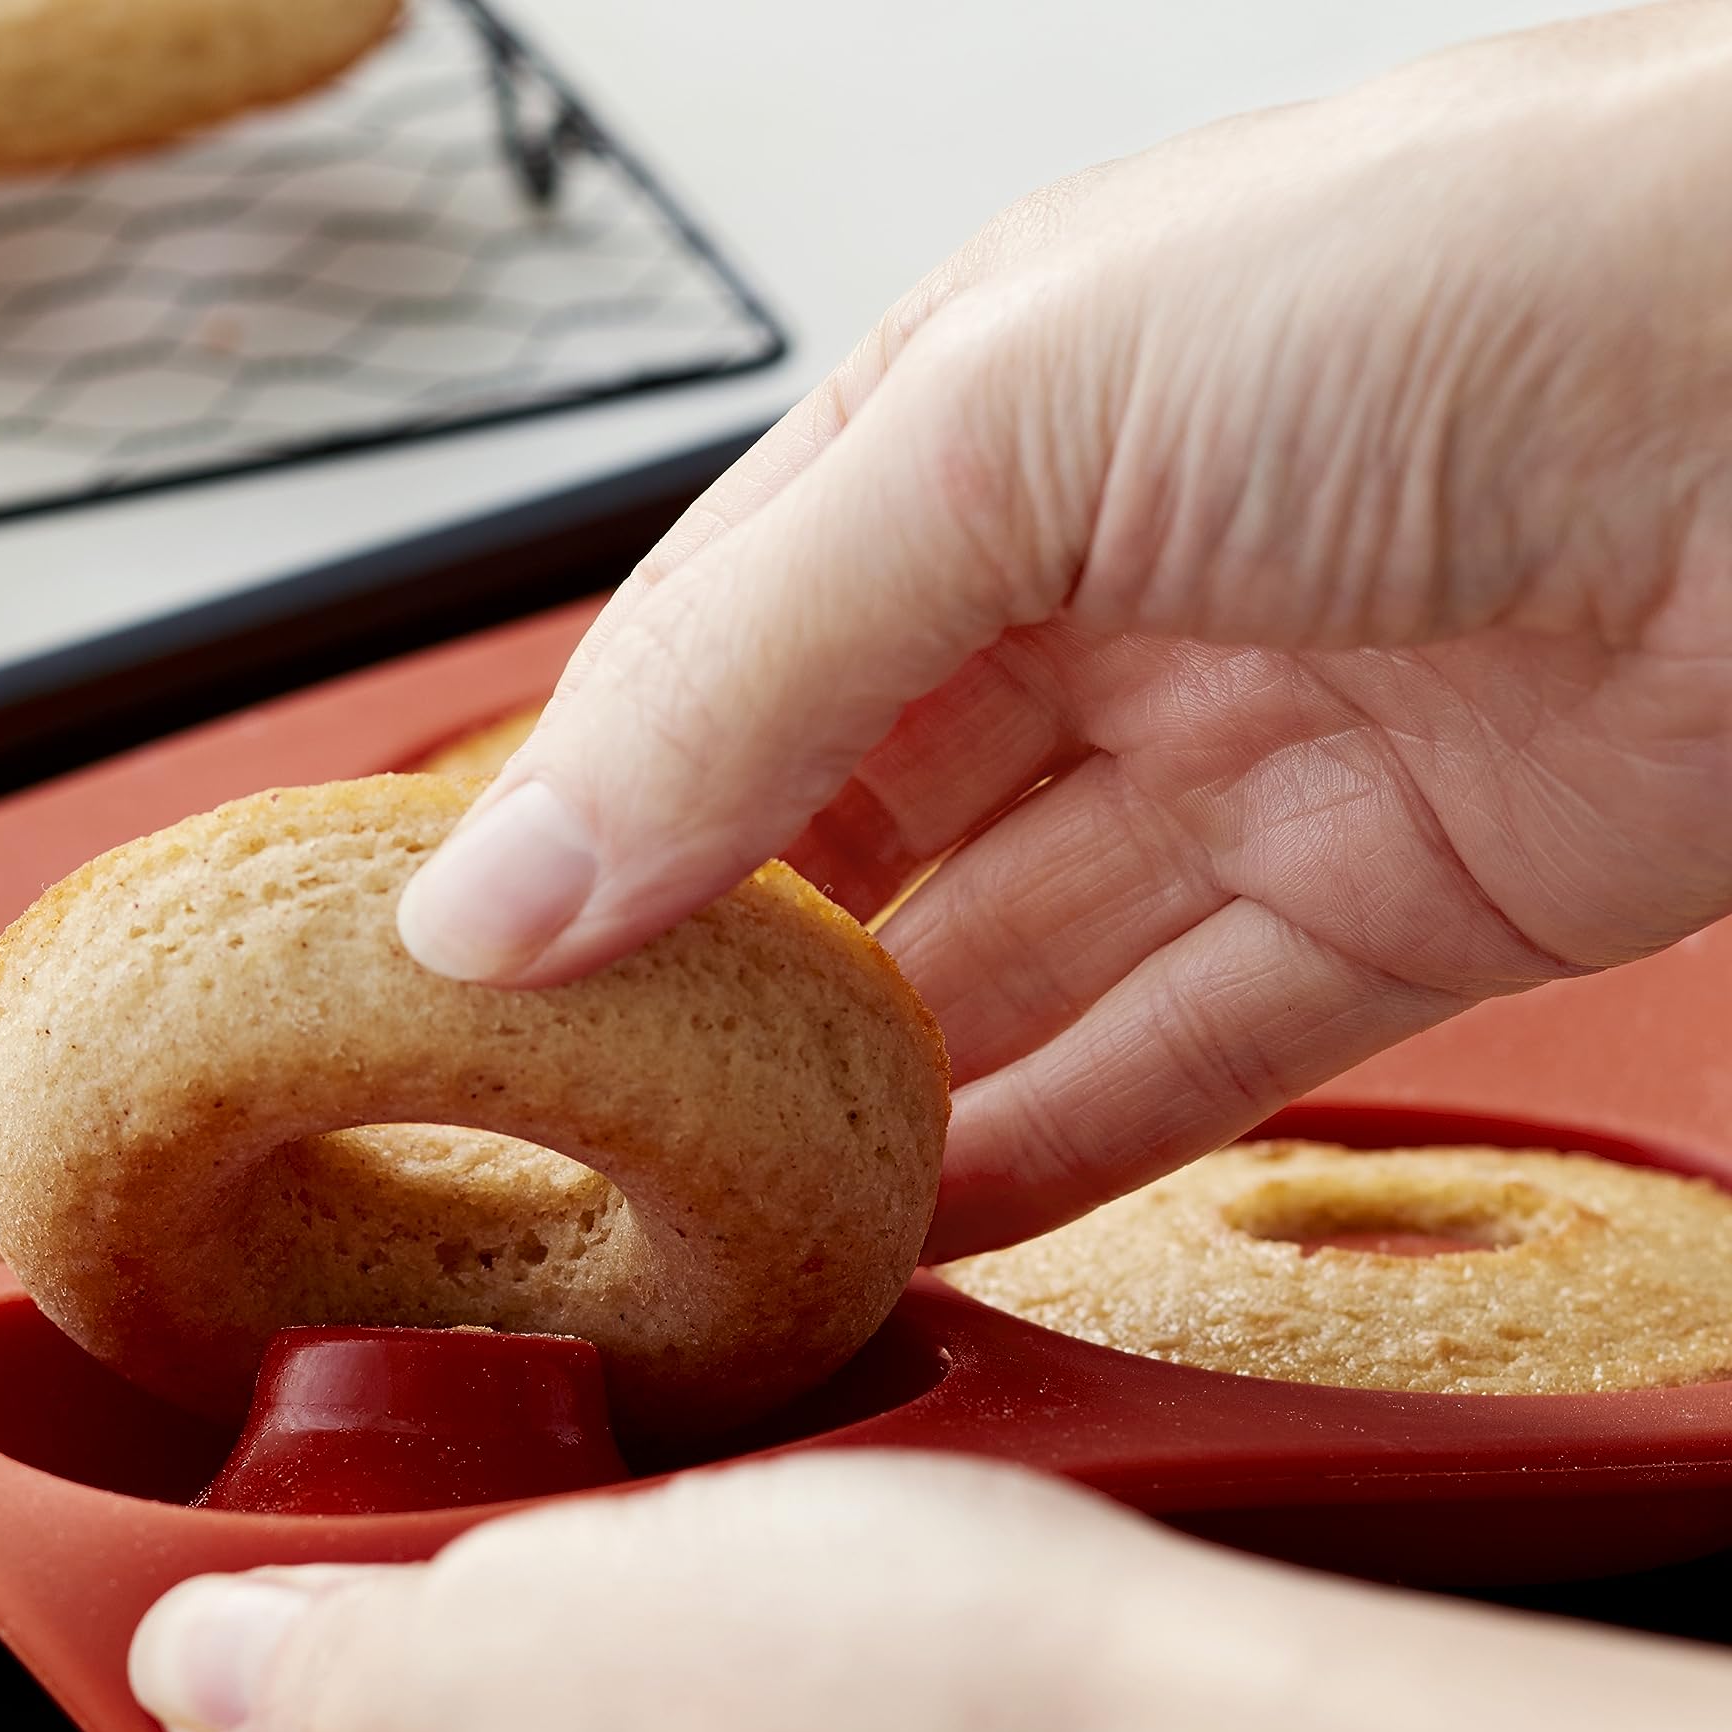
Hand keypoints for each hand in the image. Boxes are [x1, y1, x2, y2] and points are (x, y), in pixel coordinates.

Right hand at [395, 1, 1731, 1255]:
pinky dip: (1051, 1149)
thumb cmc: (1496, 271)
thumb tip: (510, 880)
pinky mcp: (1392, 903)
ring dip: (869, 1094)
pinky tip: (921, 1221)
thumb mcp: (1015, 420)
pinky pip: (1176, 1054)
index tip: (476, 985)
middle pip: (847, 835)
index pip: (714, 662)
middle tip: (587, 1126)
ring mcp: (1245, 755)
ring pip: (1001, 968)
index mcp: (975, 431)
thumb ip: (742, 669)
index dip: (588, 827)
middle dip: (721, 979)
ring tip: (722, 1210)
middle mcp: (1098, 594)